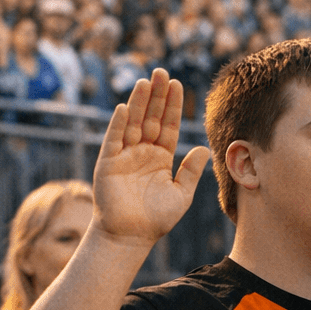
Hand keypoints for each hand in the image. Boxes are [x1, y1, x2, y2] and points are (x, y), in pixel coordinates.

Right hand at [91, 69, 209, 245]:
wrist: (131, 237)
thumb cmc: (156, 219)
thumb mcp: (181, 194)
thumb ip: (191, 171)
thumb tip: (202, 148)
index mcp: (161, 157)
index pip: (168, 125)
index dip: (172, 106)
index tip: (177, 84)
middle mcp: (142, 152)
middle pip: (150, 117)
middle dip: (156, 96)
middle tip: (161, 72)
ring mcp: (124, 156)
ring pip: (132, 123)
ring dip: (138, 102)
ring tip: (145, 81)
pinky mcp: (108, 163)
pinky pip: (113, 139)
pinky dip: (118, 124)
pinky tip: (124, 107)